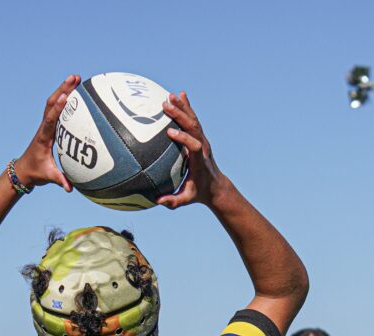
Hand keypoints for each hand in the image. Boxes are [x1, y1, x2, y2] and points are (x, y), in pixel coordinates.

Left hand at [15, 75, 80, 190]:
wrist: (23, 169)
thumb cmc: (36, 172)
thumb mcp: (48, 177)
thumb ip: (60, 180)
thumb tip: (70, 188)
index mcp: (43, 137)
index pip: (50, 120)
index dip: (57, 108)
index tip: (65, 96)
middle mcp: (43, 127)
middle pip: (51, 103)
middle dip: (63, 89)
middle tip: (75, 77)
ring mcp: (45, 124)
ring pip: (53, 102)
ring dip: (64, 89)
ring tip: (76, 78)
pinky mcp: (49, 125)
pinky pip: (57, 108)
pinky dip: (65, 98)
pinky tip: (76, 91)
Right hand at [157, 92, 224, 208]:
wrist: (216, 186)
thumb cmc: (199, 192)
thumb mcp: (187, 198)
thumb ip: (174, 201)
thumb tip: (157, 201)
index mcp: (199, 161)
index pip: (194, 146)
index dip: (184, 139)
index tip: (170, 132)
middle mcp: (203, 147)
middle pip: (193, 128)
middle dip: (181, 116)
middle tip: (166, 105)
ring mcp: (203, 141)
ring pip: (194, 121)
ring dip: (183, 107)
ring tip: (170, 95)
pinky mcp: (200, 138)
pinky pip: (193, 120)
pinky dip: (186, 107)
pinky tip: (179, 95)